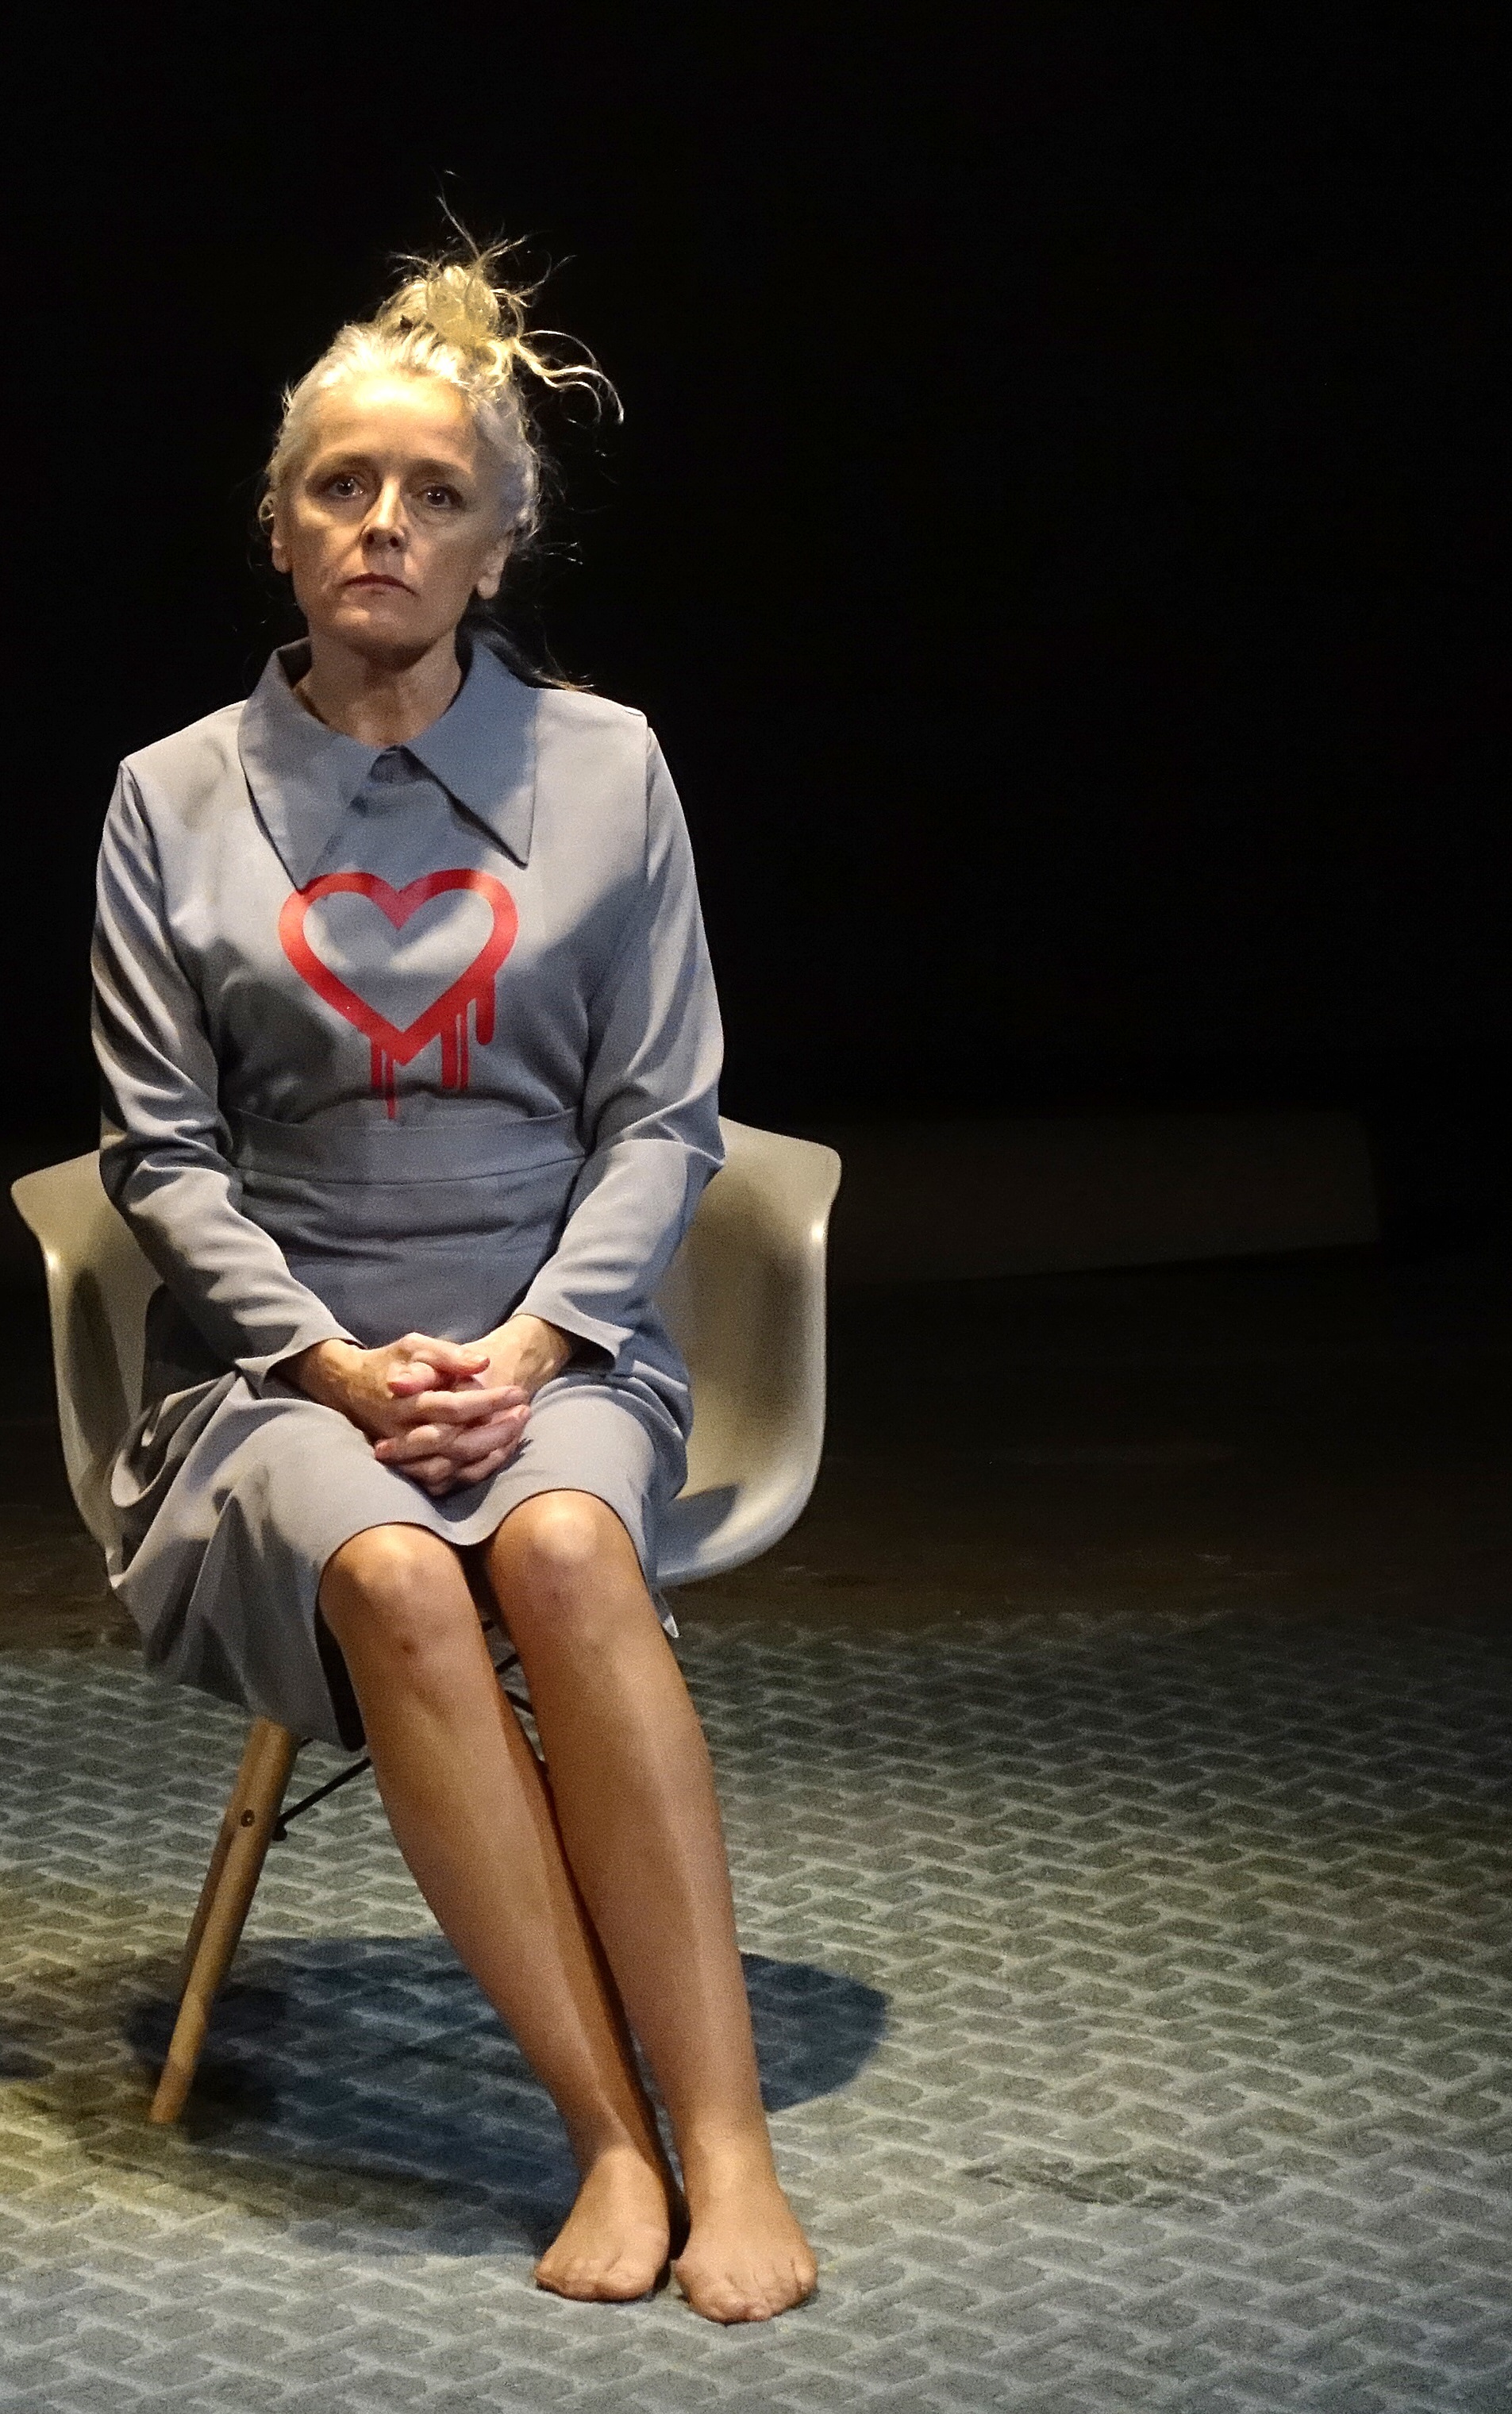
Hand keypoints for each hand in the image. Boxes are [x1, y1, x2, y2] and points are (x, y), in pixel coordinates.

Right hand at [289, 1331, 531, 1495]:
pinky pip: (444, 1482)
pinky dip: (473, 1472)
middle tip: (524, 1412)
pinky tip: (497, 1453)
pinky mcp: (407, 1470)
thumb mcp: (416, 1346)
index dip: (489, 1401)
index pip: (454, 1407)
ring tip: (517, 1432)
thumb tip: (483, 1363)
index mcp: (407, 1403)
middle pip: (456, 1444)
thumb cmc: (391, 1363)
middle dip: (496, 1432)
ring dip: (488, 1455)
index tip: (518, 1392)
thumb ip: (449, 1355)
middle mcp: (403, 1435)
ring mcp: (404, 1458)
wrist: (351, 1388)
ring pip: (451, 1469)